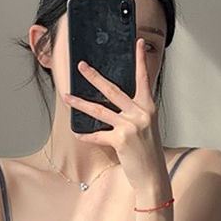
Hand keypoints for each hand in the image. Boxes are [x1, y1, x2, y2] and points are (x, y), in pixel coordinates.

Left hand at [62, 37, 166, 192]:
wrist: (153, 177)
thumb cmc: (148, 153)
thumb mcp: (146, 129)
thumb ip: (133, 114)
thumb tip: (113, 106)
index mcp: (148, 107)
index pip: (143, 79)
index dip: (140, 60)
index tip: (138, 43)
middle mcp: (140, 113)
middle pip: (112, 90)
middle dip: (94, 77)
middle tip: (81, 66)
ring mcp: (130, 126)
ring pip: (99, 110)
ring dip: (80, 103)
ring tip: (67, 97)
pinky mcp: (121, 140)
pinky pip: (98, 135)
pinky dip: (86, 135)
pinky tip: (77, 133)